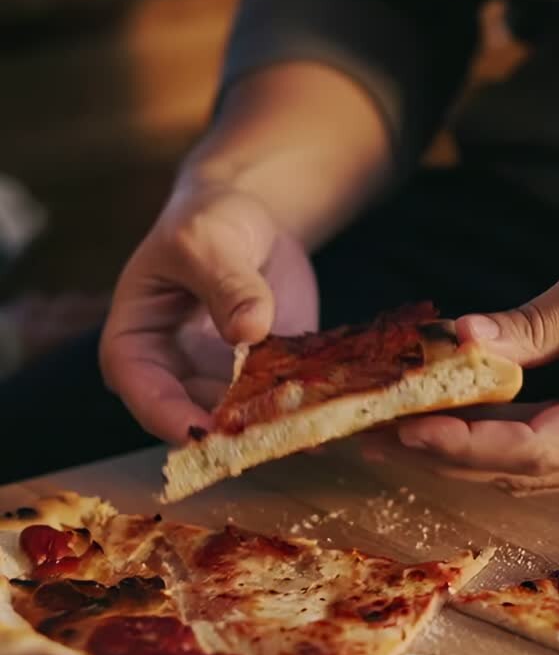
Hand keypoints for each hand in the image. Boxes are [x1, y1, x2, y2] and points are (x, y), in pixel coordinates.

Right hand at [100, 181, 317, 443]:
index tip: (207, 432)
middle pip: (195, 419)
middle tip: (268, 434)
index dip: (171, 419)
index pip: (144, 393)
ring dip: (271, 426)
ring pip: (240, 422)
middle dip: (231, 432)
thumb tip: (249, 329)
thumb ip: (227, 284)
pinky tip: (328, 408)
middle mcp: (172, 377)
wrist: (249, 219)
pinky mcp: (260, 381)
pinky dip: (300, 409)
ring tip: (305, 421)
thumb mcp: (207, 242)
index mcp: (134, 346)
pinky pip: (277, 405)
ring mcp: (218, 384)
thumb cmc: (206, 223)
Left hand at [399, 224, 558, 491]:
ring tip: (398, 429)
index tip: (408, 425)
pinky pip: (548, 449)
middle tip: (377, 433)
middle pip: (524, 470)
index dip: (464, 443)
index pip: (535, 449)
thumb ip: (535, 320)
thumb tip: (462, 340)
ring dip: (464, 451)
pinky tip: (452, 419)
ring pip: (532, 468)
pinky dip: (496, 437)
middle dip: (446, 454)